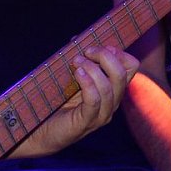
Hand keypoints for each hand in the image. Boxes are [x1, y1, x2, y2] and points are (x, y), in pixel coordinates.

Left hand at [24, 46, 140, 153]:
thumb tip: (77, 38)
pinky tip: (78, 74)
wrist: (40, 131)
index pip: (131, 66)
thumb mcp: (71, 78)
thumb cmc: (56, 103)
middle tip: (85, 52)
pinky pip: (95, 100)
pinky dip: (88, 84)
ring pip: (110, 87)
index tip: (96, 46)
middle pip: (123, 74)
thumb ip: (79, 61)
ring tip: (75, 62)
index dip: (117, 52)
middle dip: (104, 56)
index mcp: (113, 89)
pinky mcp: (86, 122)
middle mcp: (112, 102)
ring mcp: (101, 114)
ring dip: (92, 68)